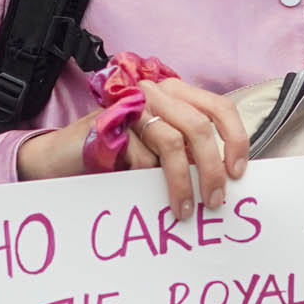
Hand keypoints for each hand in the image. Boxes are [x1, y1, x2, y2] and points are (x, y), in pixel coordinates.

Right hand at [18, 75, 247, 220]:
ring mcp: (131, 106)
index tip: (238, 173)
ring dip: (181, 182)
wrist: (66, 155)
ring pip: (172, 142)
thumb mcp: (162, 149)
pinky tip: (139, 187)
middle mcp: (156, 93)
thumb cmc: (121, 154)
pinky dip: (145, 178)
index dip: (235, 140)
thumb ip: (190, 152)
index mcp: (176, 94)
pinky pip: (140, 157)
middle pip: (198, 127)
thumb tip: (227, 178)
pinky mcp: (109, 124)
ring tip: (183, 210)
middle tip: (214, 201)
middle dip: (211, 169)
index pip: (219, 108)